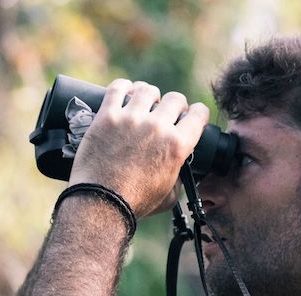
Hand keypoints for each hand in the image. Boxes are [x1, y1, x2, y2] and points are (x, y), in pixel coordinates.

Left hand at [68, 79, 207, 216]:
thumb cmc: (135, 203)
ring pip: (147, 90)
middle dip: (174, 105)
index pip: (199, 114)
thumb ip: (179, 178)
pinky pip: (117, 88)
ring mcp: (131, 119)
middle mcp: (157, 127)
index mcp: (177, 145)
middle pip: (175, 98)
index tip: (191, 116)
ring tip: (143, 103)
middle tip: (166, 113)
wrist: (101, 203)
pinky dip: (123, 87)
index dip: (198, 113)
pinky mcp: (107, 116)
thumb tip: (179, 170)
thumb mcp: (170, 195)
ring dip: (149, 95)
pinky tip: (124, 92)